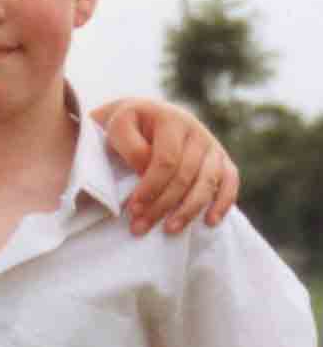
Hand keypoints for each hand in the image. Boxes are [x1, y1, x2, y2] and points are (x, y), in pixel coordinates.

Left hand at [98, 99, 238, 234]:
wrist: (142, 116)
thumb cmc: (126, 128)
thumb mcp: (116, 127)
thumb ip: (129, 146)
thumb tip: (146, 171)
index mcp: (169, 119)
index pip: (166, 161)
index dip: (150, 188)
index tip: (132, 209)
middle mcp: (195, 129)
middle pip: (185, 176)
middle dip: (162, 205)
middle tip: (140, 227)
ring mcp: (210, 144)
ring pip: (207, 182)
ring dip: (188, 210)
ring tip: (169, 230)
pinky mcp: (221, 158)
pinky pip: (230, 180)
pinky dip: (223, 202)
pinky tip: (210, 222)